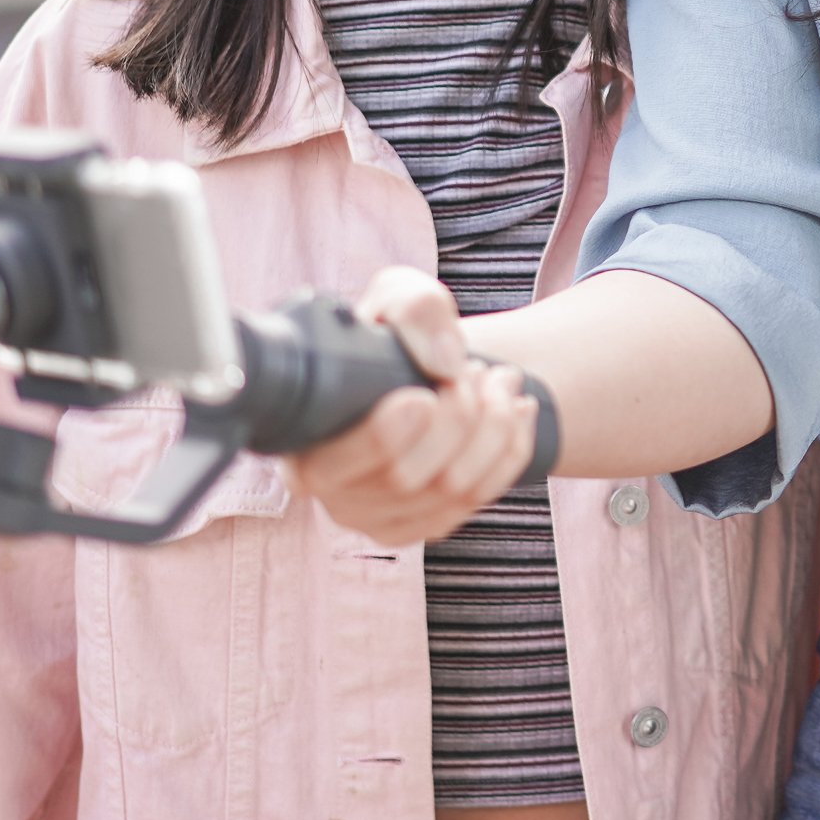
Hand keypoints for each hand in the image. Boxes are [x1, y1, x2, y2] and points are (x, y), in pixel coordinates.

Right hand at [282, 268, 539, 544]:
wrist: (428, 367)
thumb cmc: (398, 333)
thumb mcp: (399, 294)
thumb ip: (415, 308)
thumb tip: (444, 364)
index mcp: (303, 443)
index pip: (333, 466)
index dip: (380, 438)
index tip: (423, 397)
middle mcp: (334, 493)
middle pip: (404, 478)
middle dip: (456, 416)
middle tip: (475, 368)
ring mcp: (381, 518)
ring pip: (452, 490)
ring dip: (492, 426)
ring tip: (501, 378)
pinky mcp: (427, 525)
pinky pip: (482, 498)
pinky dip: (510, 448)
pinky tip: (516, 409)